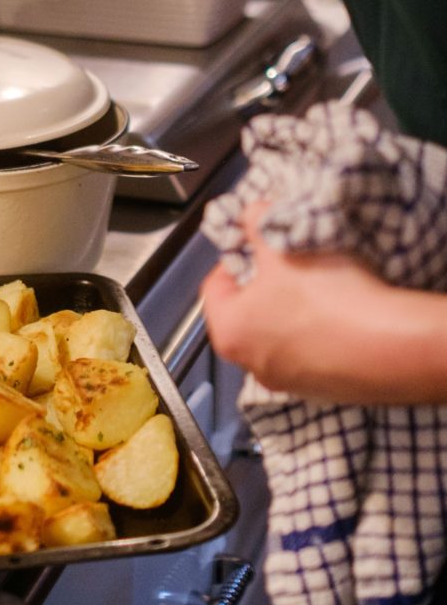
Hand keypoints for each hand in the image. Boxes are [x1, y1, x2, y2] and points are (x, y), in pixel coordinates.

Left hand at [200, 201, 446, 404]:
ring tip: (319, 289)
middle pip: (244, 313)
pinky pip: (308, 354)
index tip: (257, 247)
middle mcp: (248, 364)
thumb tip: (249, 213)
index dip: (235, 259)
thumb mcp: (284, 248)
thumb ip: (257, 224)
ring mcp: (283, 381)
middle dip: (263, 285)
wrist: (390, 346)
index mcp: (229, 331)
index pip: (214, 287)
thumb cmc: (328, 297)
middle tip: (289, 265)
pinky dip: (317, 335)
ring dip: (290, 311)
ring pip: (277, 335)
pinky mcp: (318, 390)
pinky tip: (339, 317)